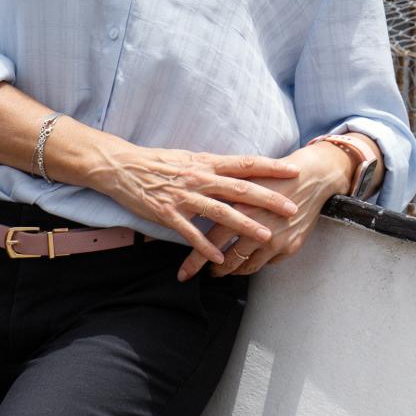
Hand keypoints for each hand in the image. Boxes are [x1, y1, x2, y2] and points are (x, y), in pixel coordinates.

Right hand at [84, 144, 300, 268]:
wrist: (121, 166)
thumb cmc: (159, 162)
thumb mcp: (191, 158)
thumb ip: (215, 166)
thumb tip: (241, 170)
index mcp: (207, 163)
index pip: (245, 163)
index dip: (270, 167)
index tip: (294, 170)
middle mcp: (199, 178)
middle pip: (240, 189)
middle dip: (267, 199)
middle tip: (291, 208)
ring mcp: (184, 196)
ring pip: (220, 212)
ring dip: (244, 226)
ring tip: (264, 236)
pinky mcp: (167, 213)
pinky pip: (190, 232)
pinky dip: (205, 246)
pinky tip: (220, 257)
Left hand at [176, 141, 351, 280]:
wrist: (313, 177)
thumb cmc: (275, 175)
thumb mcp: (245, 181)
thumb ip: (221, 198)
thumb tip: (197, 211)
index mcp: (240, 209)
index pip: (210, 242)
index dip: (194, 261)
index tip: (183, 273)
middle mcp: (257, 228)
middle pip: (227, 260)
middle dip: (213, 271)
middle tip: (206, 274)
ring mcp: (275, 240)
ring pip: (247, 267)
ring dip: (233, 270)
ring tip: (225, 269)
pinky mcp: (290, 246)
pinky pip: (267, 264)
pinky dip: (255, 263)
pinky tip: (249, 259)